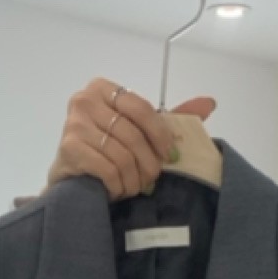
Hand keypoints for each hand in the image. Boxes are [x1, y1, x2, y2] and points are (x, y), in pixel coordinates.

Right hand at [48, 80, 218, 200]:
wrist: (71, 174)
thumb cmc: (106, 148)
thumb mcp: (137, 129)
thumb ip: (169, 117)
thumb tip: (209, 103)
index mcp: (103, 88)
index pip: (141, 108)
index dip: (160, 135)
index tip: (169, 155)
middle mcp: (84, 100)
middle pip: (132, 135)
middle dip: (148, 163)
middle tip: (151, 179)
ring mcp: (73, 124)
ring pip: (121, 156)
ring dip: (133, 179)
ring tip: (133, 187)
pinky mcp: (68, 149)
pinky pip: (108, 170)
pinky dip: (118, 186)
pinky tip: (117, 190)